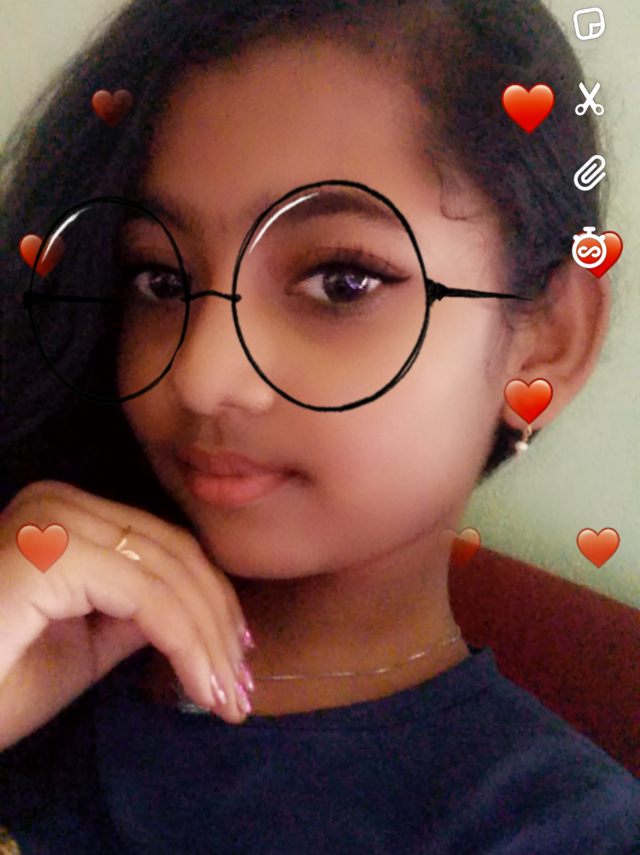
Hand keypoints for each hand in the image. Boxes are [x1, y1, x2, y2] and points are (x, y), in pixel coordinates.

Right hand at [0, 480, 251, 748]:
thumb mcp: (83, 647)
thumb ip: (135, 616)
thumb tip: (198, 611)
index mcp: (65, 515)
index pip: (163, 546)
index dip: (211, 599)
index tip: (238, 653)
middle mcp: (57, 502)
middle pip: (173, 554)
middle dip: (218, 623)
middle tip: (241, 684)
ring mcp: (49, 520)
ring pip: (167, 574)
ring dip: (209, 640)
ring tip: (228, 696)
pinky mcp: (46, 553)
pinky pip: (144, 596)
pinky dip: (185, 642)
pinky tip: (202, 684)